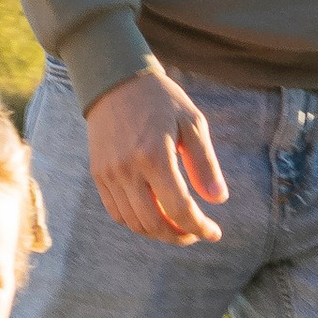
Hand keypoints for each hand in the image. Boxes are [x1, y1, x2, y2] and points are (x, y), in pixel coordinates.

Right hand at [85, 64, 227, 244]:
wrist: (115, 81)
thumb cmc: (161, 100)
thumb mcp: (192, 123)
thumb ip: (205, 163)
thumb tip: (218, 200)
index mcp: (155, 155)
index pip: (179, 208)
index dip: (200, 227)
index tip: (214, 232)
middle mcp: (128, 169)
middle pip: (155, 223)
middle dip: (181, 236)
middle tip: (197, 233)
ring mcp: (109, 174)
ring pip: (135, 223)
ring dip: (160, 233)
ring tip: (178, 228)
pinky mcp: (99, 175)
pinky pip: (117, 212)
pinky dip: (137, 223)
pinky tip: (155, 217)